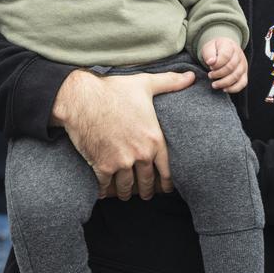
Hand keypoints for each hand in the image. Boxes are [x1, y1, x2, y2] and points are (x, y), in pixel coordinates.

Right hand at [51, 69, 194, 200]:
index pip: (166, 170)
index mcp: (154, 139)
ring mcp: (121, 162)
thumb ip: (170, 82)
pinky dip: (104, 192)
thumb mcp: (145, 84)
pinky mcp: (102, 166)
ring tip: (125, 195)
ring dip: (126, 193)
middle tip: (146, 194)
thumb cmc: (114, 90)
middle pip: (147, 182)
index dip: (167, 183)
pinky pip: (105, 187)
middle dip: (147, 190)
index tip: (166, 189)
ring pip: (127, 187)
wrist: (82, 98)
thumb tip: (191, 77)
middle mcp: (140, 154)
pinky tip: (104, 193)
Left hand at [201, 38, 247, 92]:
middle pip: (231, 67)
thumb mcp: (209, 47)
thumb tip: (211, 62)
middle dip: (218, 74)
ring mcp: (243, 64)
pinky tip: (224, 89)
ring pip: (236, 76)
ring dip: (224, 82)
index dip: (217, 64)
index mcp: (230, 46)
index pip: (225, 56)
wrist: (223, 49)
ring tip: (214, 84)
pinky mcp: (244, 73)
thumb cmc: (215, 49)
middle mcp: (239, 55)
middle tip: (210, 75)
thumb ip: (209, 54)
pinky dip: (233, 88)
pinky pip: (242, 83)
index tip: (210, 66)